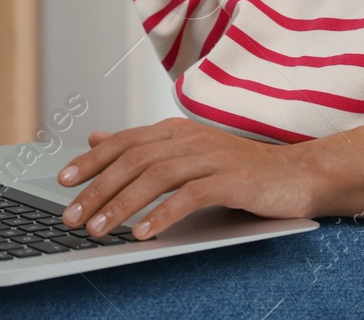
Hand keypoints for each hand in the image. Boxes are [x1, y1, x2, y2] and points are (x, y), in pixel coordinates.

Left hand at [55, 119, 363, 239]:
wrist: (300, 174)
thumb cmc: (242, 170)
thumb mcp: (188, 154)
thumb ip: (144, 147)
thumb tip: (97, 138)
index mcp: (176, 131)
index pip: (124, 141)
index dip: (92, 160)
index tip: (63, 181)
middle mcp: (189, 138)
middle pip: (133, 159)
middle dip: (97, 188)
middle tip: (72, 216)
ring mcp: (211, 156)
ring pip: (156, 176)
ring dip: (122, 204)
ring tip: (99, 229)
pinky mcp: (232, 179)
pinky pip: (190, 196)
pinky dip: (163, 214)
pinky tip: (144, 233)